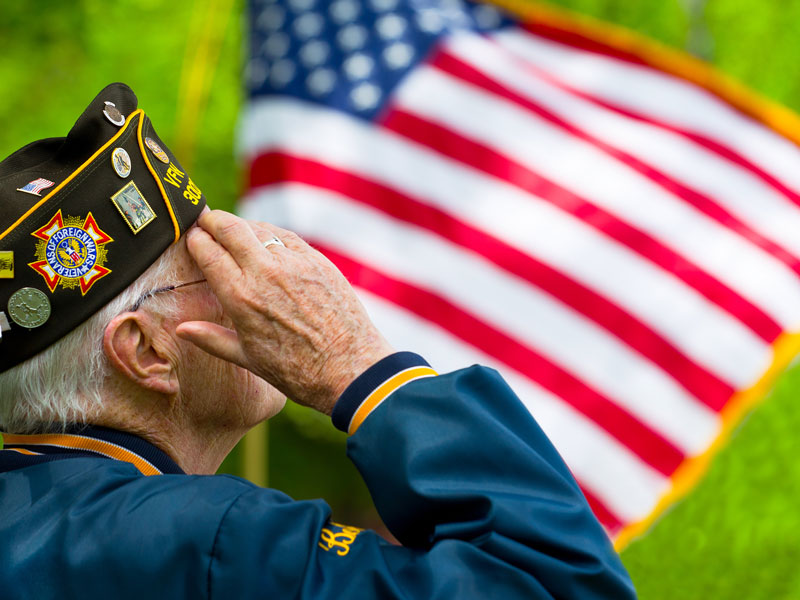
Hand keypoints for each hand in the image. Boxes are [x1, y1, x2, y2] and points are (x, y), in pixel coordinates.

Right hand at [175, 210, 393, 414]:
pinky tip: (266, 240)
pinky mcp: (318, 261)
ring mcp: (294, 263)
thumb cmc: (297, 371)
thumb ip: (212, 339)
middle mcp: (265, 272)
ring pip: (260, 228)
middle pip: (230, 228)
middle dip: (213, 220)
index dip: (195, 239)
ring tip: (234, 231)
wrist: (350, 368)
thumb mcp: (248, 358)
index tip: (191, 237)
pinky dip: (271, 234)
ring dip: (242, 226)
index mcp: (241, 297)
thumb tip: (182, 328)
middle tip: (205, 220)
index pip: (208, 251)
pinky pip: (288, 237)